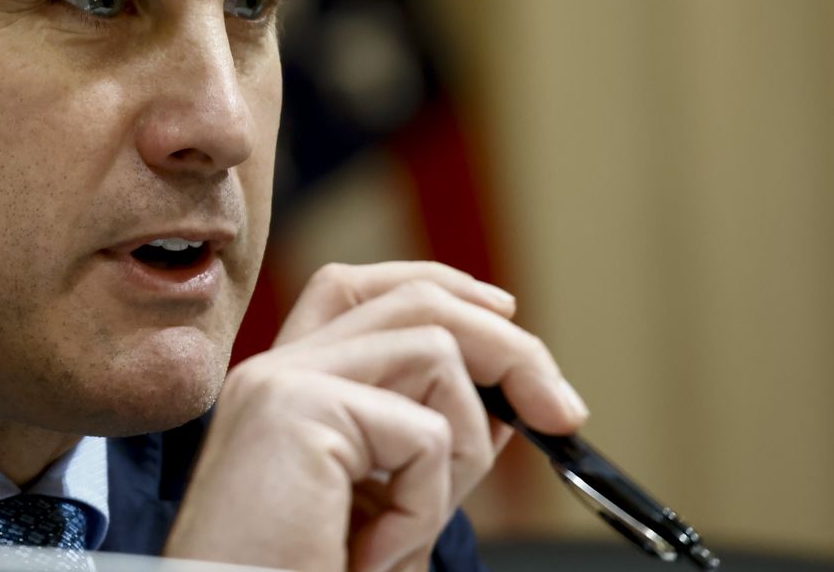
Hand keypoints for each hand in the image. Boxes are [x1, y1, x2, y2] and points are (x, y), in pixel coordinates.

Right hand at [162, 262, 588, 571]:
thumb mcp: (381, 511)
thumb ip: (425, 445)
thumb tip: (508, 396)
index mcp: (281, 389)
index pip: (361, 288)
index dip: (447, 290)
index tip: (510, 322)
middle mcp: (272, 371)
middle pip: (415, 298)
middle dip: (510, 349)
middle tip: (561, 414)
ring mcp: (278, 383)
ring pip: (434, 350)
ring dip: (457, 451)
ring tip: (405, 528)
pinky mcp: (293, 409)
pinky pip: (419, 432)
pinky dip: (423, 506)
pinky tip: (372, 554)